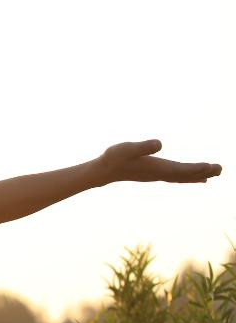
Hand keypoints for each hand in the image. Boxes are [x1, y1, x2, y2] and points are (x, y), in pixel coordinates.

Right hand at [93, 139, 221, 185]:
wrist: (102, 171)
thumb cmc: (113, 158)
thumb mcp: (127, 148)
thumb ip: (143, 146)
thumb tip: (160, 143)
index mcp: (155, 167)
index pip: (180, 169)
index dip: (196, 169)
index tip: (212, 167)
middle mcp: (159, 173)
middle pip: (185, 175)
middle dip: (203, 172)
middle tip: (221, 169)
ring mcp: (157, 175)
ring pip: (182, 177)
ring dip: (198, 175)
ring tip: (213, 174)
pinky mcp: (155, 174)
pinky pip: (177, 177)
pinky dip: (189, 177)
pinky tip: (197, 178)